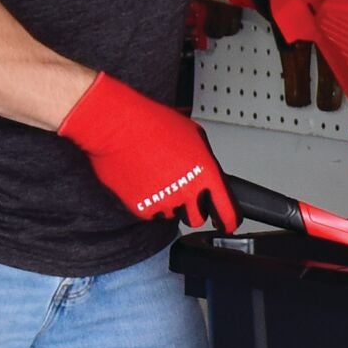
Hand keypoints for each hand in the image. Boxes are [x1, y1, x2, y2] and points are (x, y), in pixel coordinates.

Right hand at [58, 74, 236, 230]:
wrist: (119, 127)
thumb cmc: (153, 123)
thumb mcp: (193, 134)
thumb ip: (204, 159)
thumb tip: (207, 171)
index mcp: (205, 173)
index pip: (226, 210)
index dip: (228, 220)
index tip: (227, 224)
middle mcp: (187, 191)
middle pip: (197, 218)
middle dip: (193, 210)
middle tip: (183, 195)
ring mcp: (165, 201)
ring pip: (172, 214)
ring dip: (168, 201)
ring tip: (156, 176)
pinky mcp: (143, 208)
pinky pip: (151, 212)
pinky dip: (148, 201)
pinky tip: (144, 181)